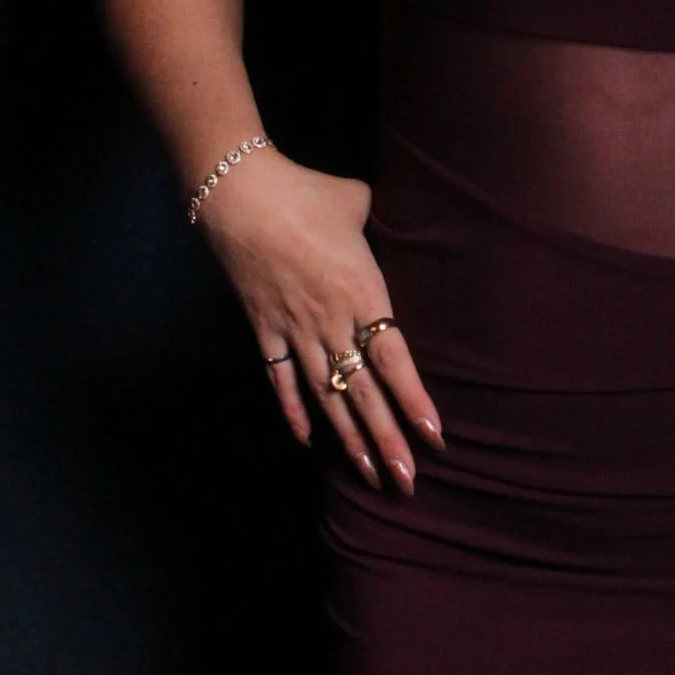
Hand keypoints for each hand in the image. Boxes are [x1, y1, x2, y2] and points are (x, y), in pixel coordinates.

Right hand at [197, 153, 441, 491]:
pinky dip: (293, 411)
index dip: (414, 402)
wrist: (241, 194)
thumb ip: (378, 221)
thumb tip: (386, 215)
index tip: (434, 438)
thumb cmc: (307, 192)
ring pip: (327, 397)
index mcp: (363, 292)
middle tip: (407, 482)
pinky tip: (307, 442)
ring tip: (370, 475)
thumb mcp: (358, 202)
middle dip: (388, 440)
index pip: (395, 361)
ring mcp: (295, 329)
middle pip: (365, 393)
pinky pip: (281, 379)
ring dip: (349, 438)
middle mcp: (332, 321)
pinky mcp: (264, 328)